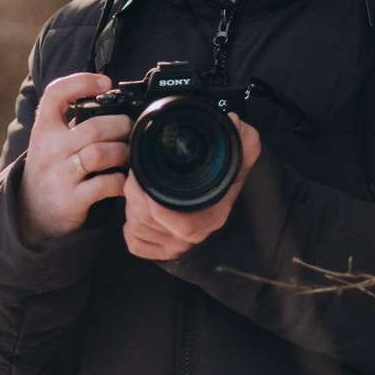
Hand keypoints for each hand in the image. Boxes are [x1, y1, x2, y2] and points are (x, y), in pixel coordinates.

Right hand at [19, 73, 131, 243]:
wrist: (30, 212)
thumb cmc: (50, 167)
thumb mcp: (49, 139)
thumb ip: (70, 120)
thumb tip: (109, 95)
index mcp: (44, 129)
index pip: (55, 94)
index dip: (81, 81)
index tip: (105, 83)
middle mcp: (49, 150)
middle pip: (93, 127)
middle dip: (121, 125)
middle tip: (130, 128)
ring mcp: (59, 176)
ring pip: (100, 154)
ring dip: (122, 153)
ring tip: (127, 154)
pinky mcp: (71, 200)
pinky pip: (104, 185)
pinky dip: (121, 181)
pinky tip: (122, 180)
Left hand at [122, 114, 260, 261]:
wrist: (234, 211)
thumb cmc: (231, 183)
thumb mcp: (243, 158)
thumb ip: (243, 138)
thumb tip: (233, 119)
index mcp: (203, 217)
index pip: (158, 212)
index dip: (142, 191)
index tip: (139, 172)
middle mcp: (189, 238)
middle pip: (143, 219)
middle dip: (133, 194)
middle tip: (135, 175)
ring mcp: (176, 248)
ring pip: (137, 230)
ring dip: (131, 209)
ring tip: (139, 190)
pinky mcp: (165, 254)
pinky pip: (136, 245)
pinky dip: (131, 230)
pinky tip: (140, 213)